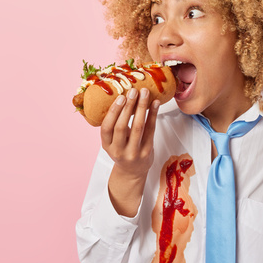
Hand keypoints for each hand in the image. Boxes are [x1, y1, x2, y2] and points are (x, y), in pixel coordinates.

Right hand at [101, 87, 159, 215]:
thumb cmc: (122, 149)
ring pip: (138, 127)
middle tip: (133, 91)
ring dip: (142, 107)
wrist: (133, 171)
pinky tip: (155, 103)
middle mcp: (118, 151)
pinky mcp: (147, 152)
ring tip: (144, 93)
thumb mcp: (112, 141)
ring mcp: (133, 153)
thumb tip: (121, 96)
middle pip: (122, 126)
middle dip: (128, 107)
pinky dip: (153, 115)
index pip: (107, 127)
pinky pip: (151, 130)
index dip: (113, 112)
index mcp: (107, 146)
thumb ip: (114, 125)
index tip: (120, 97)